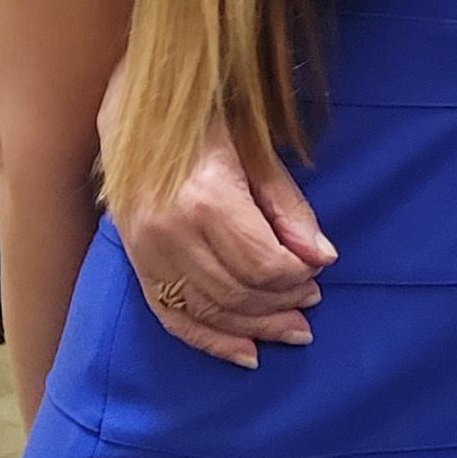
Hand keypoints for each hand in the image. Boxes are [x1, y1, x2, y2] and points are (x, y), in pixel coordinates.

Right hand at [98, 70, 333, 368]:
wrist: (133, 106)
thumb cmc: (204, 118)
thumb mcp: (255, 150)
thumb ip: (289, 207)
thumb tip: (322, 258)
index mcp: (205, 199)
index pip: (264, 266)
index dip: (297, 279)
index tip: (316, 274)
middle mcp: (169, 232)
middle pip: (238, 293)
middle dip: (281, 306)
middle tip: (310, 304)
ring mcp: (145, 251)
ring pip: (209, 311)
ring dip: (255, 326)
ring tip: (290, 328)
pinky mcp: (134, 262)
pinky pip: (172, 316)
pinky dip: (210, 339)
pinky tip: (244, 351)